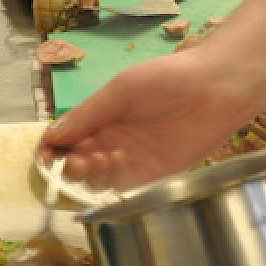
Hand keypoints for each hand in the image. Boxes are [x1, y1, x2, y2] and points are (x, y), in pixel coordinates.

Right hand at [39, 0, 265, 189]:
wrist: (217, 89)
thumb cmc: (169, 78)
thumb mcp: (122, 88)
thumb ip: (88, 114)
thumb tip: (51, 137)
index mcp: (100, 117)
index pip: (66, 140)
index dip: (53, 150)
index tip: (47, 154)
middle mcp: (112, 140)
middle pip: (78, 164)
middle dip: (71, 166)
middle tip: (78, 160)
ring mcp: (131, 159)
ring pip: (98, 179)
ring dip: (91, 174)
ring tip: (101, 157)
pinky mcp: (152, 175)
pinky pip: (124, 186)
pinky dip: (113, 180)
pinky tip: (117, 163)